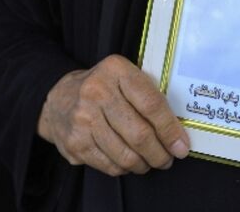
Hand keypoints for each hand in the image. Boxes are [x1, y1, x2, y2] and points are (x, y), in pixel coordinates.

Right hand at [37, 55, 189, 176]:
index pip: (151, 104)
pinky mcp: (75, 143)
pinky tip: (130, 164)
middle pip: (139, 134)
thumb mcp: (124, 76)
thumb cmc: (104, 88)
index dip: (170, 130)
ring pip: (125, 154)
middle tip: (168, 159)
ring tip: (151, 163)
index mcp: (116, 71)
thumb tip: (177, 131)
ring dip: (144, 164)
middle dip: (159, 153)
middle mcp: (97, 93)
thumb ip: (148, 94)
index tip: (182, 146)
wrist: (58, 98)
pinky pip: (109, 165)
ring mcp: (83, 120)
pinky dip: (125, 169)